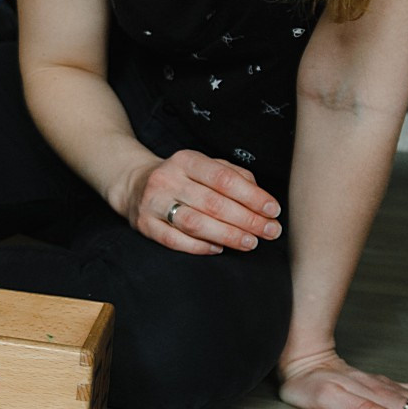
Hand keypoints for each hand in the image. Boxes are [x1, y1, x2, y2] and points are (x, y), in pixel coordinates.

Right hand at [110, 149, 282, 255]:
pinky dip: (199, 247)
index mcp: (185, 160)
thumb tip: (261, 198)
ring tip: (250, 242)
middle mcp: (167, 179)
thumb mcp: (204, 166)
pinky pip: (174, 240)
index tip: (272, 210)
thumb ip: (233, 176)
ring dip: (227, 235)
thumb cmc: (182, 177)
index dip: (252, 196)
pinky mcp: (144, 224)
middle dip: (247, 220)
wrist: (134, 183)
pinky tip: (218, 249)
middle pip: (212, 203)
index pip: (223, 178)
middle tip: (270, 231)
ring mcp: (153, 203)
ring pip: (194, 223)